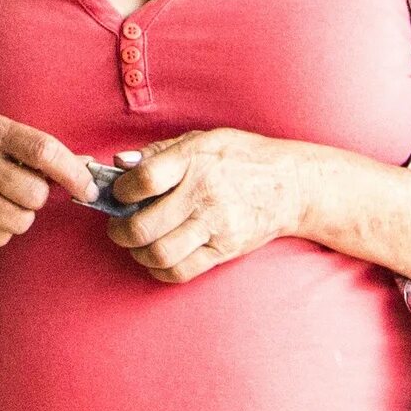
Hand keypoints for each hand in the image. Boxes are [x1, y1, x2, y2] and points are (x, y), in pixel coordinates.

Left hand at [106, 129, 320, 282]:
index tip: (119, 194)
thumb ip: (158, 151)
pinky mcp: (225, 250)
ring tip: (137, 243)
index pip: (144, 181)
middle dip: (119, 231)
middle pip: (144, 227)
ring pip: (160, 254)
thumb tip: (119, 163)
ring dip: (137, 253)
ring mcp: (216, 226)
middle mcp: (204, 195)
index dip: (120, 191)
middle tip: (117, 227)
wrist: (292, 185)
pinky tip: (158, 257)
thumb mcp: (202, 139)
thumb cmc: (241, 157)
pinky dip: (160, 270)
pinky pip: (182, 271)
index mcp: (195, 161)